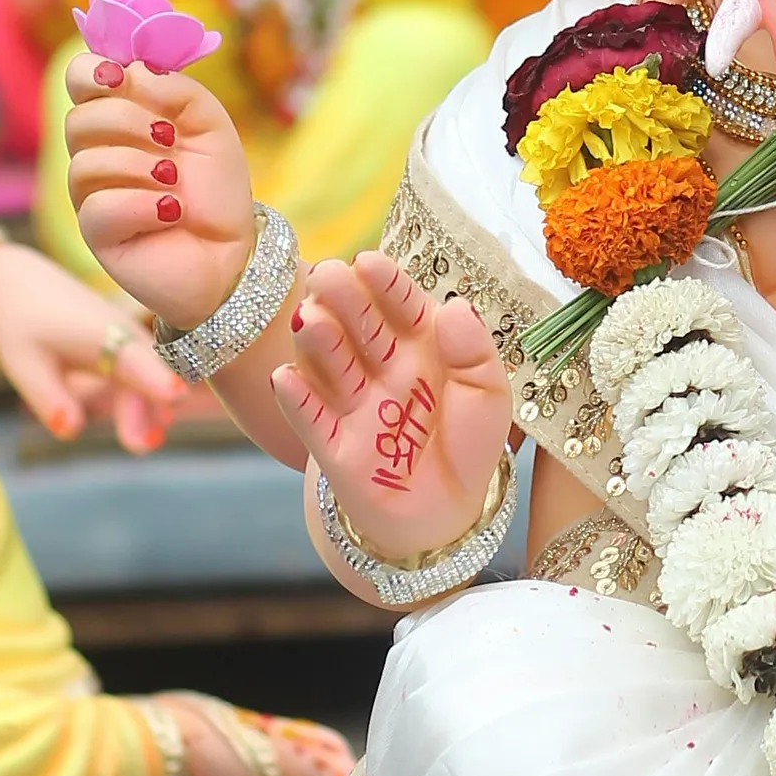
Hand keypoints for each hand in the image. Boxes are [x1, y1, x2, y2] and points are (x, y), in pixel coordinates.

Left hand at [0, 238, 191, 451]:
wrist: (20, 284)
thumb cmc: (21, 323)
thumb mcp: (24, 365)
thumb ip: (49, 399)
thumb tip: (72, 431)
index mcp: (98, 332)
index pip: (133, 357)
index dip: (155, 377)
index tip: (175, 395)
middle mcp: (123, 331)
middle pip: (149, 374)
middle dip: (149, 409)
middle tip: (140, 447)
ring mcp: (130, 336)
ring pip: (153, 373)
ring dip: (153, 407)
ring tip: (147, 443)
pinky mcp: (128, 343)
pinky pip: (147, 371)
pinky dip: (149, 398)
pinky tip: (154, 425)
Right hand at [63, 52, 257, 335]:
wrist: (232, 252)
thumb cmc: (216, 188)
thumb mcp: (210, 124)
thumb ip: (177, 88)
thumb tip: (134, 70)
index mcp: (120, 117)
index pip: (80, 78)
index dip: (92, 70)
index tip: (121, 76)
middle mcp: (97, 152)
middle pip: (79, 118)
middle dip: (129, 122)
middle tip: (169, 139)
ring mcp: (92, 194)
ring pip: (85, 163)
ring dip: (140, 166)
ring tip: (174, 181)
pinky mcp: (98, 234)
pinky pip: (99, 206)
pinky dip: (142, 205)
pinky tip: (170, 212)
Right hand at [271, 250, 512, 561]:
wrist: (446, 513)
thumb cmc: (467, 443)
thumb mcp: (489, 396)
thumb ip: (475, 352)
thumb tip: (455, 306)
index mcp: (421, 345)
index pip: (400, 306)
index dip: (385, 284)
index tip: (368, 262)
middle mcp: (382, 366)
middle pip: (358, 326)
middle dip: (342, 299)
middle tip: (325, 276)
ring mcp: (354, 403)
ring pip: (330, 365)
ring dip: (318, 342)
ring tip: (311, 321)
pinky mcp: (334, 445)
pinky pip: (312, 420)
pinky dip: (297, 400)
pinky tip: (286, 379)